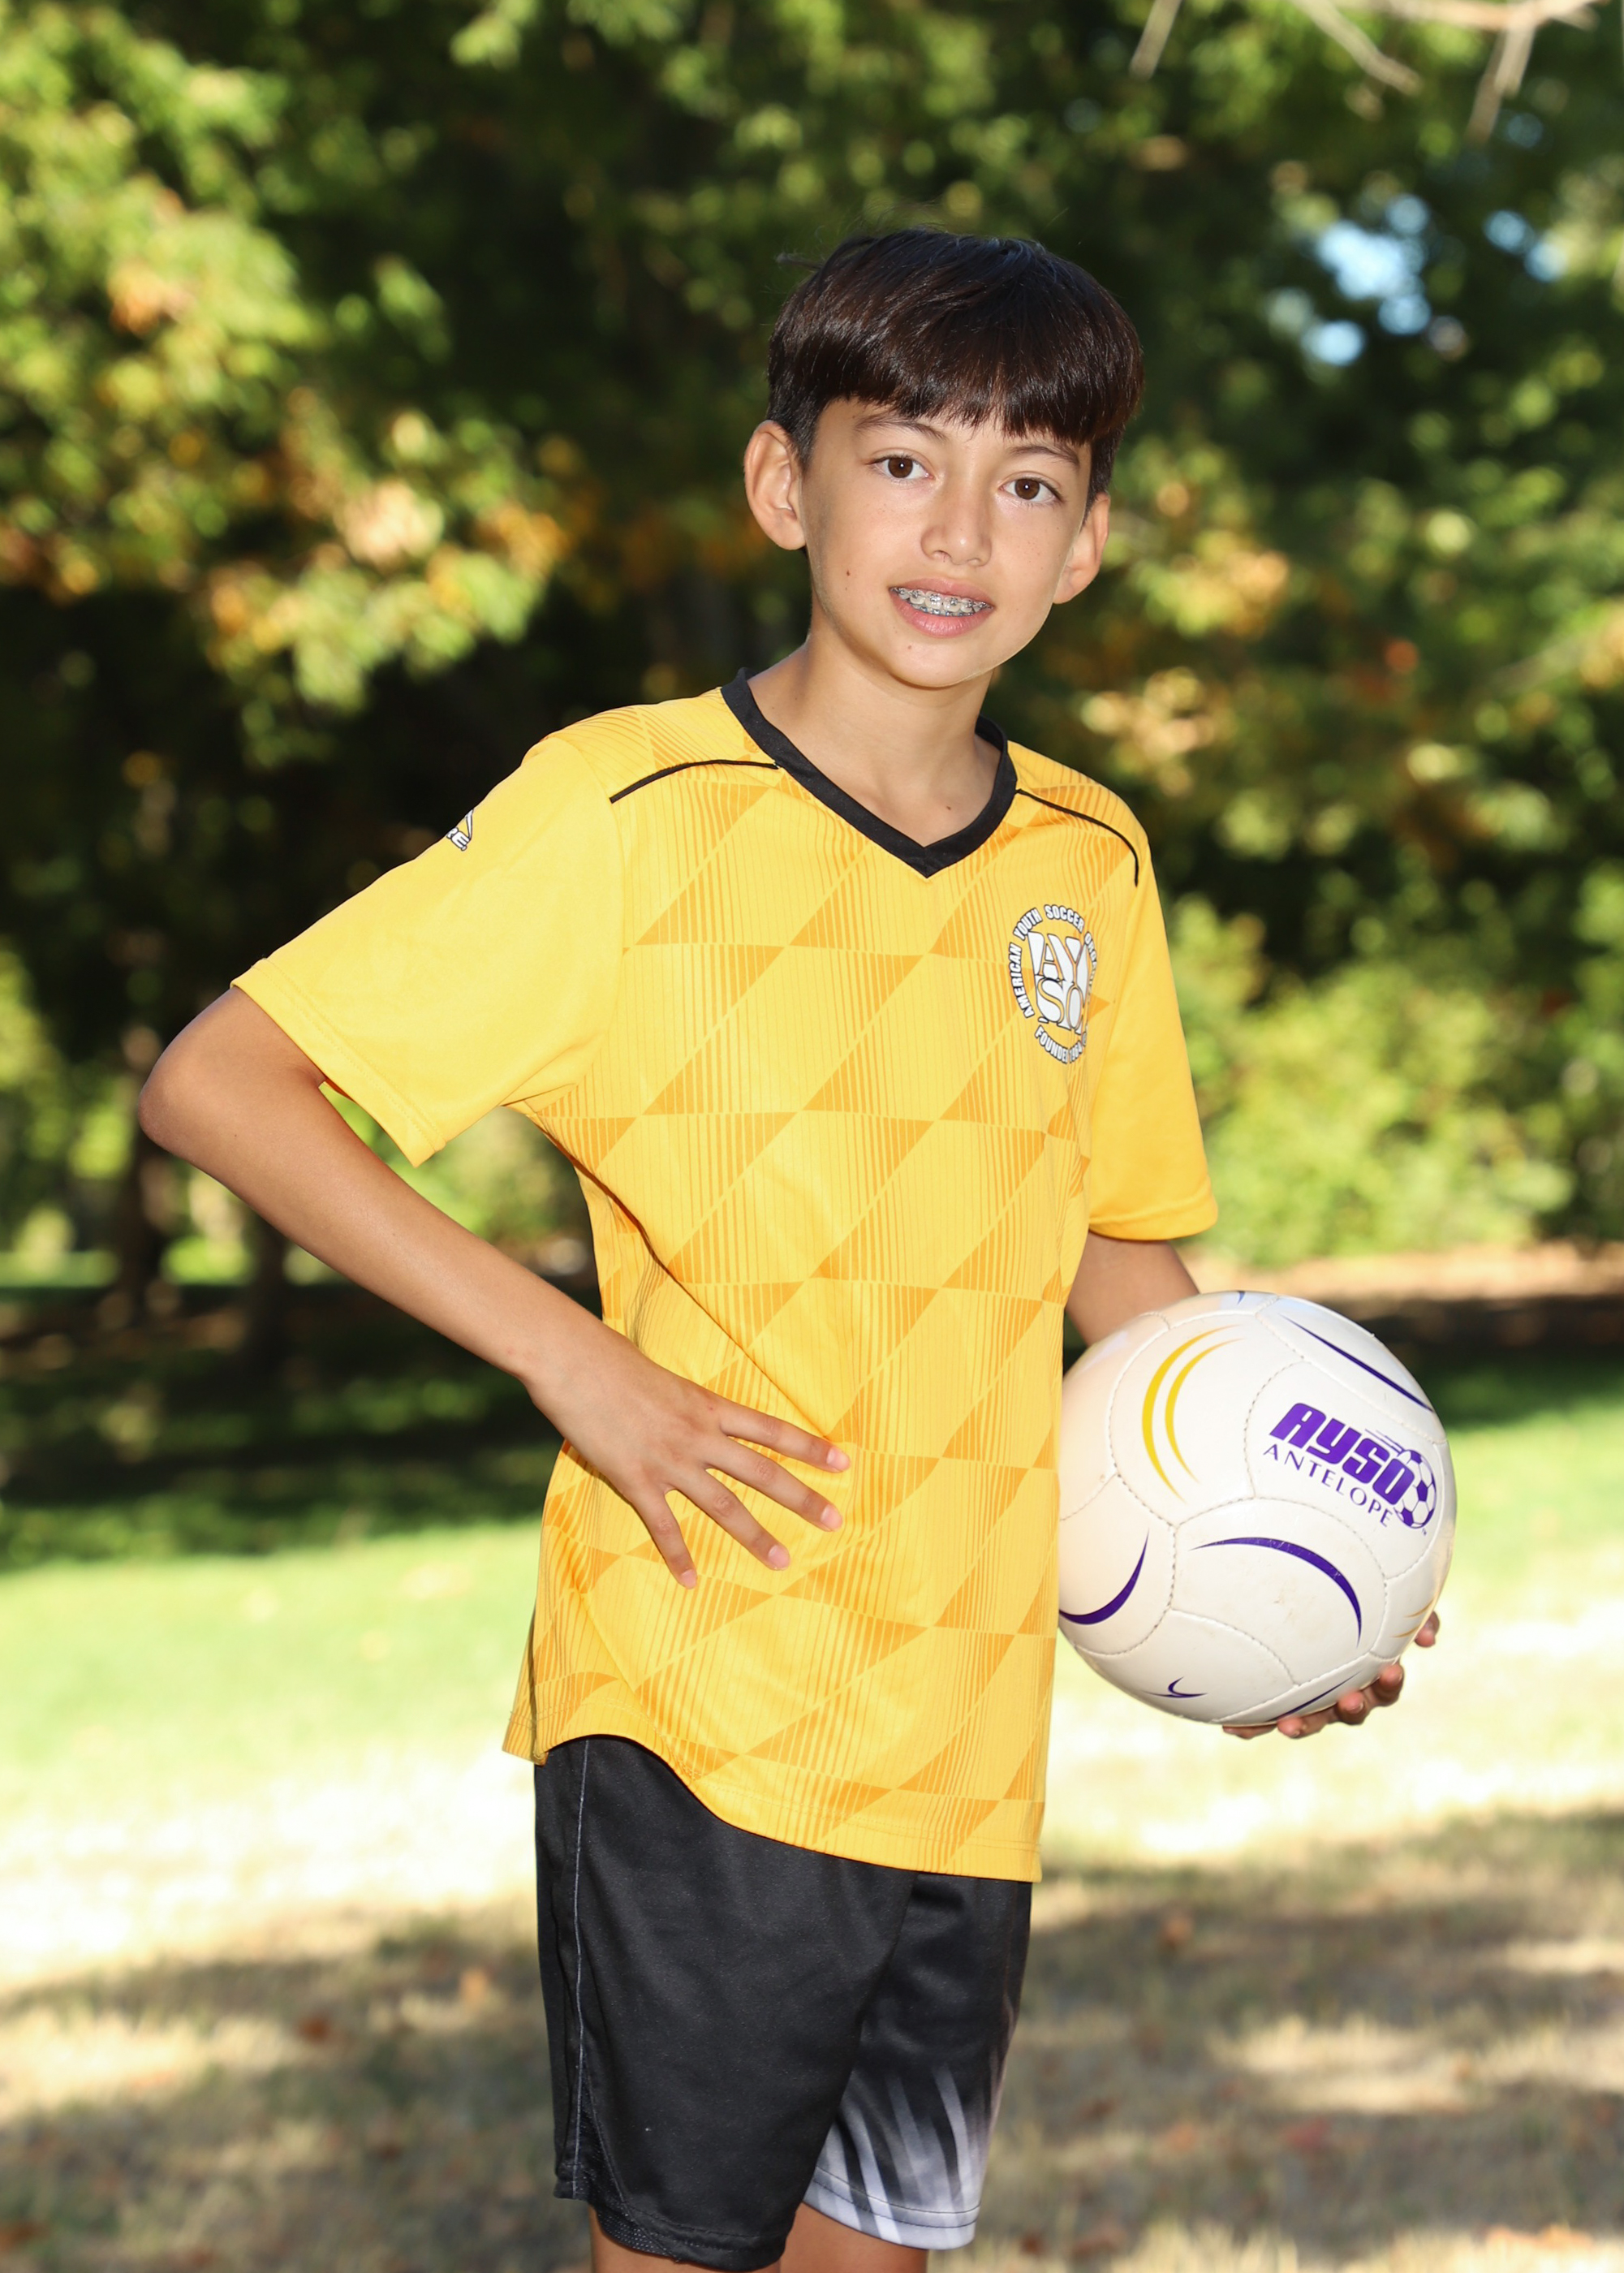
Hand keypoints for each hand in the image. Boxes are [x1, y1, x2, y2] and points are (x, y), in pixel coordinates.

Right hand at [535, 1314, 847, 1587]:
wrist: (574, 1361)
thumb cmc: (613, 1359)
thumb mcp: (665, 1378)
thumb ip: (685, 1405)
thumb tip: (694, 1417)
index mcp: (709, 1406)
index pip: (772, 1430)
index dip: (810, 1448)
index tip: (844, 1463)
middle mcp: (699, 1436)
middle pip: (762, 1472)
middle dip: (802, 1499)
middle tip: (835, 1521)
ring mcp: (669, 1461)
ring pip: (724, 1506)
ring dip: (755, 1536)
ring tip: (783, 1561)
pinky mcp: (635, 1480)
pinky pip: (664, 1526)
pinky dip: (678, 1556)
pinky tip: (691, 1581)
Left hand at [1223, 1612, 1440, 1739]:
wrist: (1307, 1596)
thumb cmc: (1354, 1596)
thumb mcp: (1383, 1596)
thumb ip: (1412, 1612)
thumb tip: (1431, 1638)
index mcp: (1370, 1673)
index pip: (1386, 1687)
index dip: (1389, 1684)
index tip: (1393, 1670)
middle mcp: (1344, 1691)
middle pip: (1352, 1711)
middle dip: (1352, 1710)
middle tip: (1349, 1701)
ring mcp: (1312, 1698)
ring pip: (1311, 1719)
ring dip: (1302, 1725)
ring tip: (1288, 1725)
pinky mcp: (1280, 1698)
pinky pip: (1267, 1714)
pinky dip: (1254, 1724)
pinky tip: (1232, 1727)